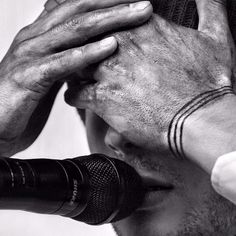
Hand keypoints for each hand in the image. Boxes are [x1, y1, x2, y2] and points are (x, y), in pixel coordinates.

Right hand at [0, 0, 151, 155]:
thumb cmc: (23, 100)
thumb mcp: (48, 75)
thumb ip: (65, 61)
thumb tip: (89, 57)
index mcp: (43, 38)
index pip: (77, 10)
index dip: (105, 3)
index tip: (134, 2)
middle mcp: (36, 39)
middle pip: (79, 12)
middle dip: (113, 4)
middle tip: (145, 3)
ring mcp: (31, 56)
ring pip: (74, 30)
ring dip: (109, 20)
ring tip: (138, 13)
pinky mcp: (28, 77)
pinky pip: (62, 63)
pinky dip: (87, 54)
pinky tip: (110, 46)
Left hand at [65, 0, 234, 160]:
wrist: (199, 119)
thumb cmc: (208, 84)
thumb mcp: (216, 39)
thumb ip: (210, 8)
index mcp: (143, 27)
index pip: (110, 19)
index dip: (101, 26)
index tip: (96, 33)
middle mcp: (121, 45)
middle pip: (87, 40)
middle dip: (81, 47)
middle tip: (75, 55)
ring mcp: (108, 71)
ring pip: (76, 65)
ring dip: (74, 72)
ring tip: (73, 77)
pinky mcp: (102, 98)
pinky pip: (75, 94)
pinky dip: (73, 96)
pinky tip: (76, 99)